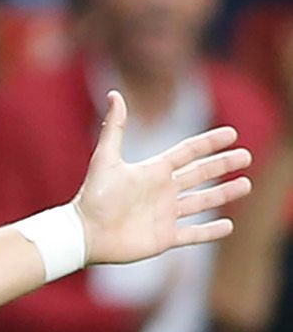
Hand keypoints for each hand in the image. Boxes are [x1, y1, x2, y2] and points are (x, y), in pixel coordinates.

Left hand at [74, 90, 252, 264]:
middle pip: (200, 175)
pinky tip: (228, 226)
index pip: (187, 153)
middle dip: (223, 165)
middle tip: (247, 156)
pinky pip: (193, 234)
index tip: (231, 134)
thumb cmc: (94, 196)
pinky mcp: (165, 238)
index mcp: (152, 172)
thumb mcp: (106, 159)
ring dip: (224, 194)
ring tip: (246, 185)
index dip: (209, 143)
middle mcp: (162, 191)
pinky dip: (210, 231)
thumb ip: (114, 127)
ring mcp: (165, 215)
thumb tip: (114, 93)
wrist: (85, 233)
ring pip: (202, 202)